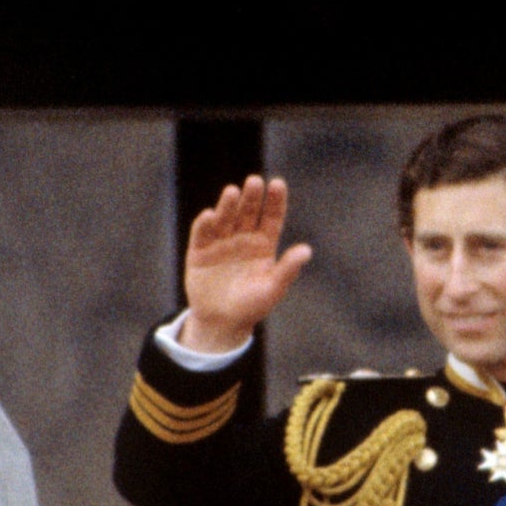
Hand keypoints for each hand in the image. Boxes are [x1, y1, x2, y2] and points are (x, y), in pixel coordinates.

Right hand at [182, 175, 312, 350]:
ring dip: (228, 205)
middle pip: (248, 212)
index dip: (275, 200)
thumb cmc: (251, 306)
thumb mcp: (272, 289)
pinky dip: (204, 224)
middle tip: (254, 182)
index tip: (277, 184)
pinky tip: (209, 215)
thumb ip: (287, 269)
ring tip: (232, 192)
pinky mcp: (199, 252)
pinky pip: (201, 234)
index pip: (271, 217)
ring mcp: (220, 243)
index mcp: (263, 244)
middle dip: (251, 197)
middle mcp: (243, 238)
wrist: (220, 323)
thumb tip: (306, 250)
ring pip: (225, 218)